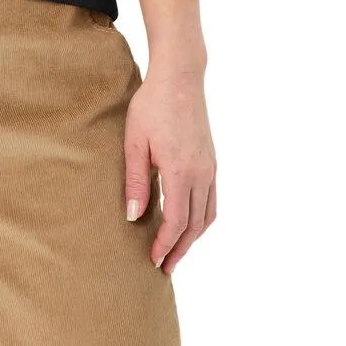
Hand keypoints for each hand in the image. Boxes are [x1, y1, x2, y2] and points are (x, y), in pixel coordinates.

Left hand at [124, 64, 216, 274]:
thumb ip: (135, 181)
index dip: (165, 244)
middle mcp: (202, 173)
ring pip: (208, 215)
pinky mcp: (212, 160)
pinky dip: (202, 218)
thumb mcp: (134, 142)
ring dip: (193, 237)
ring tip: (177, 251)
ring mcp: (210, 167)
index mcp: (181, 171)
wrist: (180, 77)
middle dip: (180, 248)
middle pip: (195, 224)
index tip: (153, 260)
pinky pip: (212, 199)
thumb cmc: (151, 106)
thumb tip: (132, 217)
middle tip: (165, 268)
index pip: (177, 221)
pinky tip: (190, 223)